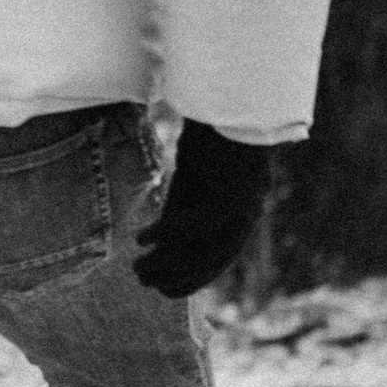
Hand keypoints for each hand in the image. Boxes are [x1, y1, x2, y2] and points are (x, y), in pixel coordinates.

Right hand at [133, 121, 281, 296]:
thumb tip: (157, 247)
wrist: (229, 98)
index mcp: (239, 212)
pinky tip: (141, 239)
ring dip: (172, 262)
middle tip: (144, 283)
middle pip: (215, 258)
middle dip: (180, 276)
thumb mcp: (189, 181)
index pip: (217, 256)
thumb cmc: (209, 137)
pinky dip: (170, 235)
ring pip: (210, 247)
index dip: (190, 276)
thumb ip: (181, 211)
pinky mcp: (237, 189)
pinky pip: (201, 223)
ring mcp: (246, 202)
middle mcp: (247, 211)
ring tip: (139, 269)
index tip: (159, 288)